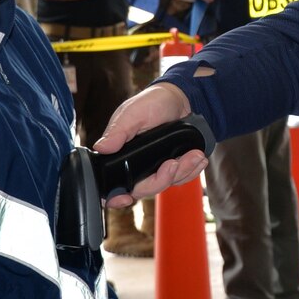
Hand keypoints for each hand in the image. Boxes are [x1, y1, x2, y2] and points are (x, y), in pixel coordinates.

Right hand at [94, 85, 203, 206]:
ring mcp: (156, 168)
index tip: (126, 198)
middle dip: (162, 179)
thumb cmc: (153, 102)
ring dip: (183, 171)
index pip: (113, 185)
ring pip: (167, 185)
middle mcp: (137, 166)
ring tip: (194, 155)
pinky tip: (198, 157)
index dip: (116, 197)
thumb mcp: (133, 113)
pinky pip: (183, 179)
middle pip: (144, 189)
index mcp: (121, 155)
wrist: (182, 100)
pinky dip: (192, 170)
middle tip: (173, 163)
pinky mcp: (174, 168)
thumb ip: (118, 131)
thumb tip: (101, 148)